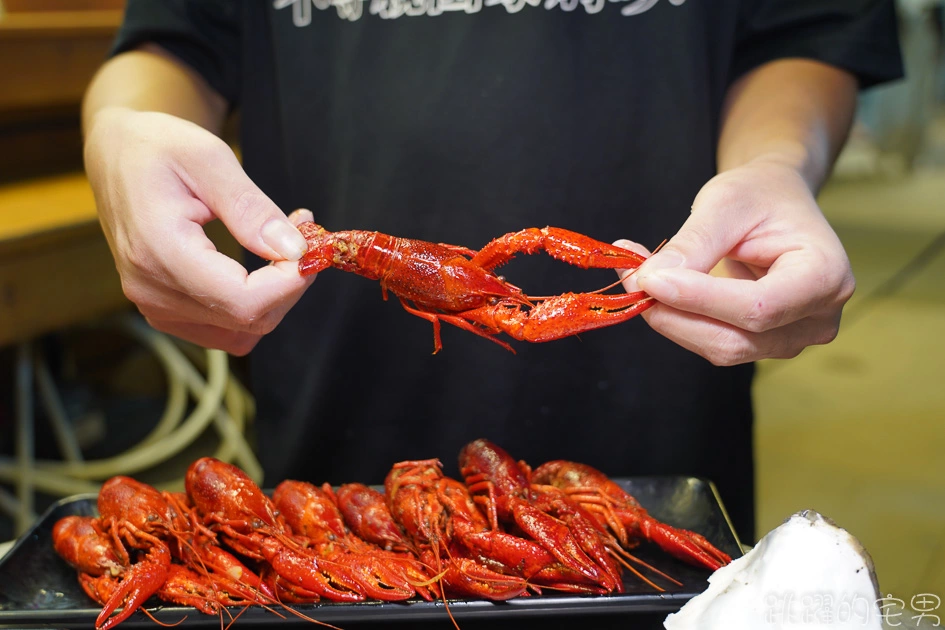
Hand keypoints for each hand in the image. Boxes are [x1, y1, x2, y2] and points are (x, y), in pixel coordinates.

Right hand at [85, 107, 314, 354]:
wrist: (116, 155)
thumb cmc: (156, 147)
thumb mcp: (209, 159)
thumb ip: (251, 209)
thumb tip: (294, 250)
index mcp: (159, 251)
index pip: (242, 300)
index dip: (289, 283)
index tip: (311, 247)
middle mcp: (152, 289)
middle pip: (248, 320)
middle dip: (289, 284)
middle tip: (304, 235)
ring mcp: (155, 305)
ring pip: (242, 332)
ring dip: (276, 297)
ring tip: (283, 246)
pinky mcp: (164, 310)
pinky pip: (225, 330)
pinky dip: (253, 305)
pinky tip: (261, 267)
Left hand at [618, 158, 854, 365]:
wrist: (775, 202)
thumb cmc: (760, 194)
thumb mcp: (726, 203)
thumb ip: (693, 244)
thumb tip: (651, 281)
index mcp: (826, 276)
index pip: (758, 307)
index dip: (699, 299)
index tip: (649, 278)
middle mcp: (817, 318)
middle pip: (734, 338)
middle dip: (674, 313)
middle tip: (631, 276)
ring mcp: (792, 337)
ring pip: (719, 347)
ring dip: (670, 318)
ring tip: (639, 276)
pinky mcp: (763, 343)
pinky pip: (712, 342)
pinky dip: (678, 320)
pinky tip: (658, 290)